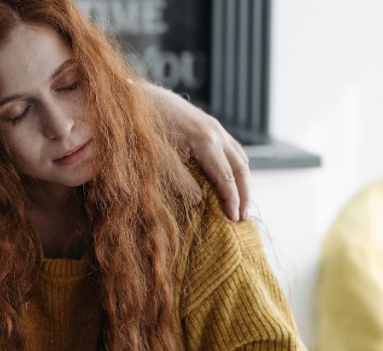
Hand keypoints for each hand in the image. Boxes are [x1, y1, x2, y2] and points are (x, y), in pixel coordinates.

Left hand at [143, 82, 250, 220]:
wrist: (138, 97)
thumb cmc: (146, 129)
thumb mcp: (159, 159)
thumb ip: (181, 180)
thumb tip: (200, 200)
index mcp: (205, 141)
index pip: (226, 177)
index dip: (231, 200)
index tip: (234, 220)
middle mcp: (216, 132)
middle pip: (240, 167)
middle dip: (244, 193)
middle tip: (243, 218)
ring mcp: (215, 126)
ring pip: (240, 157)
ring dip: (243, 181)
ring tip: (241, 203)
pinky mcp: (210, 124)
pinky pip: (232, 148)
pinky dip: (236, 167)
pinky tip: (233, 180)